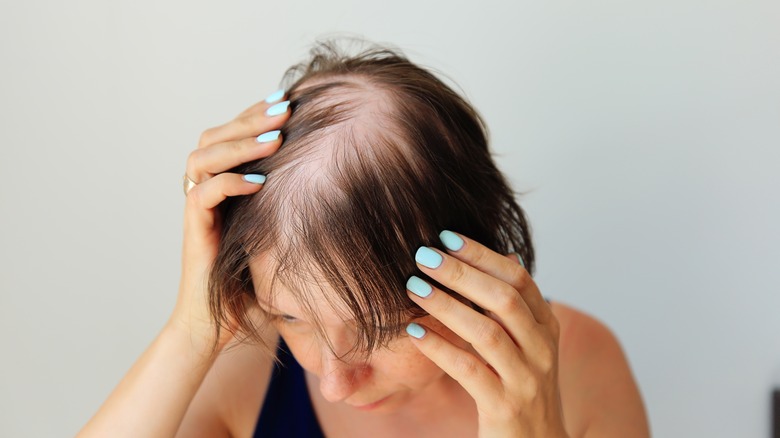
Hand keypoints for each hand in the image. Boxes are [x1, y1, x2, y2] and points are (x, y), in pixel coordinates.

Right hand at [171, 91, 289, 352]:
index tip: (292, 100)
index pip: (232, 133)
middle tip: (286, 106)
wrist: (223, 323)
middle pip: (214, 135)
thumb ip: (293, 202)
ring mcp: (198, 209)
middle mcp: (206, 190)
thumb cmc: (257, 279)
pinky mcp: (195, 231)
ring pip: (202, 156)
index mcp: (223, 184)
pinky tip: (260, 182)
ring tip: (275, 137)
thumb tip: (340, 175)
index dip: (256, 114)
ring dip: (238, 143)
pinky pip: (202, 194)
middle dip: (250, 117)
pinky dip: (229, 182)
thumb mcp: (281, 231)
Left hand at [405, 231, 567, 437]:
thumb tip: (507, 256)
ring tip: (413, 287)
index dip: (483, 255)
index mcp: (547, 328)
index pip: (518, 280)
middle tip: (423, 255)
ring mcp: (526, 379)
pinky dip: (439, 348)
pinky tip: (413, 332)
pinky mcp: (505, 407)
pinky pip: (469, 371)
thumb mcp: (530, 344)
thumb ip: (518, 306)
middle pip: (503, 300)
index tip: (447, 237)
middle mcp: (542, 350)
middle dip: (461, 273)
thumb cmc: (523, 388)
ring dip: (446, 306)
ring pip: (486, 333)